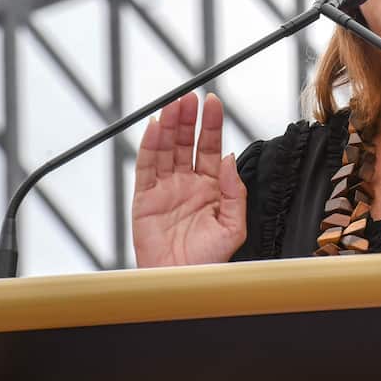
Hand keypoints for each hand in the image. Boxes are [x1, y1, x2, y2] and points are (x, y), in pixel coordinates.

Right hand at [132, 92, 246, 266]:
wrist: (183, 282)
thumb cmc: (209, 259)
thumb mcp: (233, 226)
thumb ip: (235, 192)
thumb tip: (230, 159)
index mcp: (212, 187)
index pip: (212, 147)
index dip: (212, 125)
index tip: (213, 103)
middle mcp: (188, 183)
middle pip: (187, 143)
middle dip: (188, 119)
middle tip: (189, 98)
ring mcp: (166, 189)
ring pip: (166, 150)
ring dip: (168, 126)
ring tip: (172, 106)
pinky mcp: (145, 198)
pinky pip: (146, 168)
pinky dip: (148, 147)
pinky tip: (153, 129)